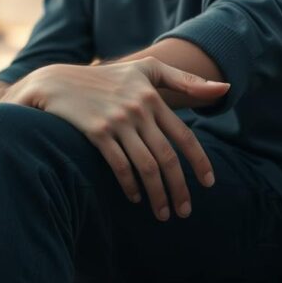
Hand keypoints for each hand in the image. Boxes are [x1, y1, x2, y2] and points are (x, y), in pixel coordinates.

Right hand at [0, 57, 229, 220]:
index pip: (183, 135)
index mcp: (151, 96)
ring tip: (163, 213)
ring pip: (146, 166)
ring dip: (157, 194)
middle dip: (179, 188)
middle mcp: (137, 109)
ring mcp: (117, 121)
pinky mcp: (96, 131)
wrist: (56, 82)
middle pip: (167, 157)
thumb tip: (225, 89)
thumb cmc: (106, 77)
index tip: (209, 184)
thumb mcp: (146, 69)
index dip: (199, 162)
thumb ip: (184, 79)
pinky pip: (119, 165)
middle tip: (184, 211)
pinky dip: (130, 185)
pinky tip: (135, 197)